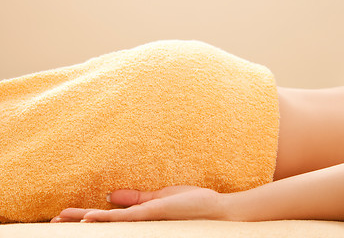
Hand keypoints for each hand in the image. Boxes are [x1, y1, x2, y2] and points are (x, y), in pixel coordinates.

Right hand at [51, 185, 227, 221]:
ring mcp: (145, 221)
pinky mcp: (153, 215)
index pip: (108, 218)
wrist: (215, 210)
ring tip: (61, 220)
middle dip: (77, 221)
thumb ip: (134, 199)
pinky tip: (88, 218)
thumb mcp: (157, 199)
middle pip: (103, 223)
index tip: (67, 216)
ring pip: (109, 223)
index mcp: (140, 217)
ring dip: (84, 221)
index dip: (87, 217)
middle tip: (52, 222)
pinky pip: (125, 218)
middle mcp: (139, 223)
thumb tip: (110, 195)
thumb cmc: (190, 205)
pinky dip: (105, 218)